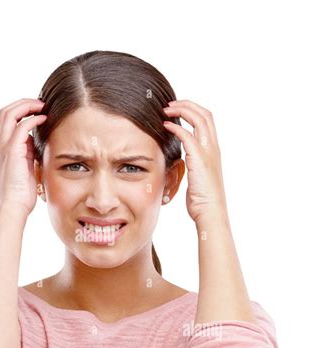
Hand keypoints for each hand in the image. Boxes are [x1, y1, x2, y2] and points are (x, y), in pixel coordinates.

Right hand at [0, 98, 46, 215]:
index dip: (19, 110)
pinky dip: (33, 119)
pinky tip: (44, 119)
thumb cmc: (20, 194)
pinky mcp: (11, 152)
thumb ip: (27, 153)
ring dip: (27, 106)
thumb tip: (34, 142)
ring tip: (42, 106)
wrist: (13, 208)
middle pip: (4, 111)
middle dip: (23, 103)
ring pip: (9, 114)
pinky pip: (20, 127)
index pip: (5, 120)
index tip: (36, 110)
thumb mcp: (24, 168)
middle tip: (40, 103)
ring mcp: (2, 147)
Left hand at [162, 100, 227, 222]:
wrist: (210, 212)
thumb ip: (193, 163)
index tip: (177, 110)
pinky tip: (165, 126)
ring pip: (199, 119)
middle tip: (170, 104)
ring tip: (166, 109)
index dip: (193, 110)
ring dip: (182, 110)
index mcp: (214, 150)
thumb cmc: (202, 199)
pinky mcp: (199, 159)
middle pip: (205, 114)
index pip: (207, 120)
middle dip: (187, 105)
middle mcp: (213, 148)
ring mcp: (208, 152)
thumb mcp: (198, 176)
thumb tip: (182, 160)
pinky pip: (188, 136)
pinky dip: (176, 127)